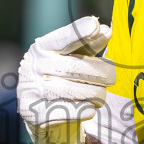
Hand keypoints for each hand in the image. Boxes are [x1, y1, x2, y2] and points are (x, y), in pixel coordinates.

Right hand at [17, 16, 114, 143]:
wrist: (44, 117)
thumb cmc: (63, 80)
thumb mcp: (75, 59)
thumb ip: (89, 45)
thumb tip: (105, 30)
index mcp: (42, 48)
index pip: (63, 38)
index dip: (80, 33)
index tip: (95, 26)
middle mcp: (33, 66)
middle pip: (77, 67)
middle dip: (102, 73)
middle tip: (112, 78)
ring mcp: (31, 89)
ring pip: (79, 91)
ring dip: (97, 94)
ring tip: (99, 95)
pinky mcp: (35, 113)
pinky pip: (73, 111)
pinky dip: (86, 110)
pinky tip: (89, 109)